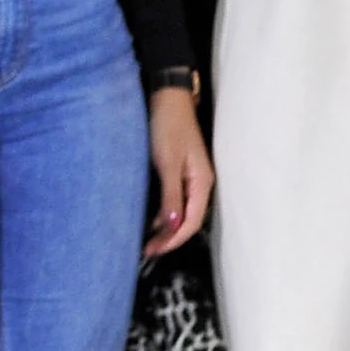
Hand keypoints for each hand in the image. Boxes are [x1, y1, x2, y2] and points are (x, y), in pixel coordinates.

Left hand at [145, 84, 211, 256]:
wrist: (168, 100)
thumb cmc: (168, 126)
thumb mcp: (167, 163)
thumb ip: (171, 194)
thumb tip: (172, 224)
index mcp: (201, 182)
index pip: (192, 221)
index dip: (174, 239)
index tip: (156, 250)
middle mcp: (200, 183)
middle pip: (189, 220)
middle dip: (170, 238)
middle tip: (148, 250)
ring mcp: (192, 178)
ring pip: (182, 212)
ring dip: (166, 228)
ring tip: (148, 241)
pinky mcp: (181, 173)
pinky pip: (177, 201)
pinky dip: (165, 214)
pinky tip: (152, 221)